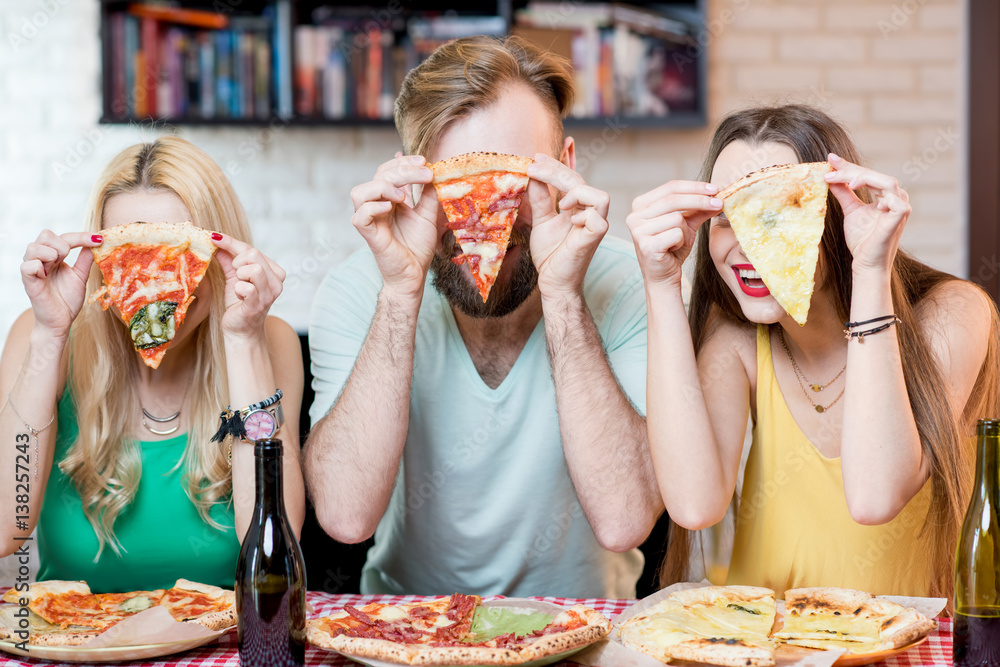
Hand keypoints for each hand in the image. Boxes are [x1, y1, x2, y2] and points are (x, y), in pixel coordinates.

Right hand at [21, 230, 101, 339]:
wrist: (60, 321)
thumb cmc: (67, 299)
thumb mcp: (80, 276)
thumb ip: (85, 259)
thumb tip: (96, 241)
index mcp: (52, 256)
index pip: (63, 236)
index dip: (81, 236)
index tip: (100, 239)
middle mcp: (40, 259)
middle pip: (45, 234)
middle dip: (63, 244)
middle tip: (68, 260)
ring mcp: (32, 269)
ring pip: (34, 246)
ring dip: (51, 254)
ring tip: (56, 267)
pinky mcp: (28, 281)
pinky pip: (28, 265)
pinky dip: (39, 266)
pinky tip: (46, 276)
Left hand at [211, 234, 285, 338]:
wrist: (240, 330)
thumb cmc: (240, 303)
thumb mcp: (234, 277)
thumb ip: (228, 259)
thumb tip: (216, 240)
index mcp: (274, 272)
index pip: (251, 249)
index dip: (230, 242)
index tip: (214, 236)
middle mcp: (276, 282)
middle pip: (254, 255)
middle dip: (237, 262)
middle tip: (235, 275)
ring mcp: (269, 294)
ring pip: (254, 269)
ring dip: (239, 275)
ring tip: (239, 285)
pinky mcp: (259, 304)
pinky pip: (247, 288)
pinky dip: (238, 289)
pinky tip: (240, 297)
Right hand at [350, 154, 438, 298]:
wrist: (415, 274)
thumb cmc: (418, 247)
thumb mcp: (428, 215)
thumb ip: (428, 194)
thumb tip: (433, 171)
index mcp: (388, 199)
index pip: (387, 170)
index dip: (403, 162)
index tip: (424, 161)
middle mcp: (376, 206)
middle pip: (378, 176)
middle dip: (402, 170)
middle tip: (426, 174)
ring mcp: (370, 220)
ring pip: (359, 192)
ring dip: (383, 187)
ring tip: (404, 196)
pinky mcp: (368, 235)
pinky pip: (360, 215)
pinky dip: (374, 207)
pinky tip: (391, 208)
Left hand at [526, 154, 609, 298]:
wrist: (553, 281)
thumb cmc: (550, 254)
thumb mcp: (541, 221)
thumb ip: (540, 199)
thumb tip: (532, 175)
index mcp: (578, 207)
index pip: (573, 178)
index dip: (558, 164)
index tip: (537, 157)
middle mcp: (590, 213)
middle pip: (580, 181)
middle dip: (556, 171)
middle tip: (533, 167)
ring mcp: (596, 225)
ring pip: (600, 196)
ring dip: (577, 192)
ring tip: (559, 203)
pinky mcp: (596, 237)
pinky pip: (599, 218)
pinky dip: (584, 215)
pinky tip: (570, 219)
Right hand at [626, 181, 721, 288]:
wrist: (663, 277)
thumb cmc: (672, 249)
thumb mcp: (686, 225)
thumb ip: (698, 209)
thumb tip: (716, 195)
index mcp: (641, 205)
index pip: (670, 187)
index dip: (694, 186)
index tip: (714, 188)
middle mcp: (635, 216)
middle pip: (674, 199)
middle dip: (699, 200)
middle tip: (718, 202)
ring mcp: (638, 231)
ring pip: (676, 218)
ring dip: (685, 231)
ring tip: (678, 242)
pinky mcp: (646, 245)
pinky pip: (675, 234)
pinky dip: (681, 242)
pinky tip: (673, 250)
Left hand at [825, 153, 909, 274]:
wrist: (866, 263)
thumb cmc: (861, 239)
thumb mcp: (850, 210)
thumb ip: (844, 192)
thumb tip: (831, 176)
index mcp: (886, 194)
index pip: (867, 175)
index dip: (849, 167)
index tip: (830, 159)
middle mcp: (896, 197)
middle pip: (875, 176)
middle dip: (851, 171)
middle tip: (830, 170)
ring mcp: (901, 206)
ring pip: (886, 182)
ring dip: (863, 177)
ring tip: (846, 181)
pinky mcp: (901, 216)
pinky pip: (895, 200)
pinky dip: (880, 193)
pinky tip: (862, 193)